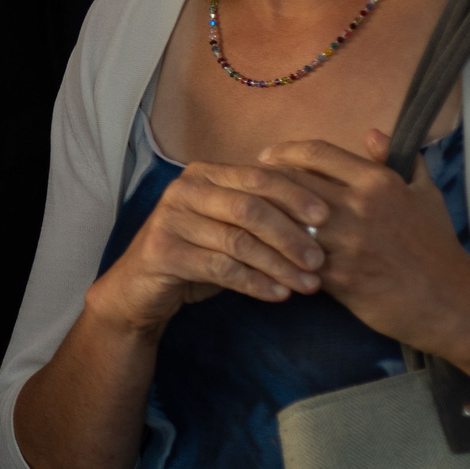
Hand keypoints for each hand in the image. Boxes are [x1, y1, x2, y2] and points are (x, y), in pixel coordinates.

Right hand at [83, 155, 331, 336]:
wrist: (142, 287)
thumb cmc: (198, 253)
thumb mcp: (229, 226)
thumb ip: (261, 216)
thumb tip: (322, 223)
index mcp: (204, 173)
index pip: (258, 177)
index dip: (295, 195)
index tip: (327, 218)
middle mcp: (184, 190)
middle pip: (249, 207)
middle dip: (290, 235)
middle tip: (320, 260)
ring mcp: (169, 219)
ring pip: (238, 241)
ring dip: (278, 265)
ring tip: (308, 284)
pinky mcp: (162, 251)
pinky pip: (221, 268)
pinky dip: (255, 282)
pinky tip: (279, 295)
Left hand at [257, 130, 469, 352]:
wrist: (451, 303)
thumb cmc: (437, 248)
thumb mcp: (426, 196)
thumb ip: (399, 161)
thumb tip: (373, 133)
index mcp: (378, 182)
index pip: (316, 152)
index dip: (284, 151)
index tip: (266, 157)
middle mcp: (360, 206)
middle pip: (291, 180)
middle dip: (264, 181)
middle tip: (247, 185)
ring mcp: (347, 242)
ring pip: (285, 217)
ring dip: (264, 216)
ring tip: (249, 215)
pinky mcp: (338, 276)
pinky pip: (294, 258)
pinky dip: (276, 253)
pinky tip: (262, 251)